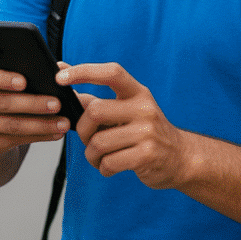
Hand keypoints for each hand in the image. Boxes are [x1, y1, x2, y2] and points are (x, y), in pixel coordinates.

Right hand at [0, 54, 69, 154]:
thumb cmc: (3, 84)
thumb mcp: (5, 69)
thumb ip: (22, 62)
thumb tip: (58, 67)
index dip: (4, 80)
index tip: (24, 82)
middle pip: (5, 104)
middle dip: (34, 104)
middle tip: (57, 103)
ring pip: (13, 125)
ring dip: (42, 125)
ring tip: (63, 122)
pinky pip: (17, 140)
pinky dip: (40, 136)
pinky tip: (56, 133)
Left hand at [57, 62, 187, 189]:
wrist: (180, 157)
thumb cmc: (144, 131)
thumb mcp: (126, 109)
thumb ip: (95, 97)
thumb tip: (63, 73)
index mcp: (137, 92)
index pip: (111, 72)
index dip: (84, 71)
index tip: (60, 76)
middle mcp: (144, 108)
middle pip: (95, 111)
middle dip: (82, 130)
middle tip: (87, 138)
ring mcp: (147, 132)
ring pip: (98, 142)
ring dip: (91, 154)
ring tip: (98, 156)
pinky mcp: (147, 155)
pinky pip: (109, 162)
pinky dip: (102, 168)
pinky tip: (109, 166)